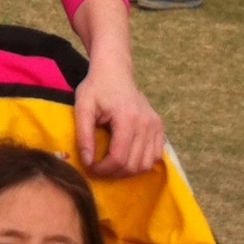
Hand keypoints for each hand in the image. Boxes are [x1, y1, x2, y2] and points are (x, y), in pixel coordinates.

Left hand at [74, 59, 164, 177]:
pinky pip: (155, 156)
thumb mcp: (83, 108)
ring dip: (128, 171)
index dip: (104, 169)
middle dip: (114, 173)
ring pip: (146, 164)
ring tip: (112, 164)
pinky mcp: (159, 126)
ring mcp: (155, 125)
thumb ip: (84, 135)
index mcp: (127, 118)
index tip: (91, 167)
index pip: (119, 157)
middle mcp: (146, 123)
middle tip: (99, 168)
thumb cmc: (97, 87)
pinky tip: (127, 157)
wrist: (115, 70)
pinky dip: (141, 162)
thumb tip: (88, 161)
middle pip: (133, 164)